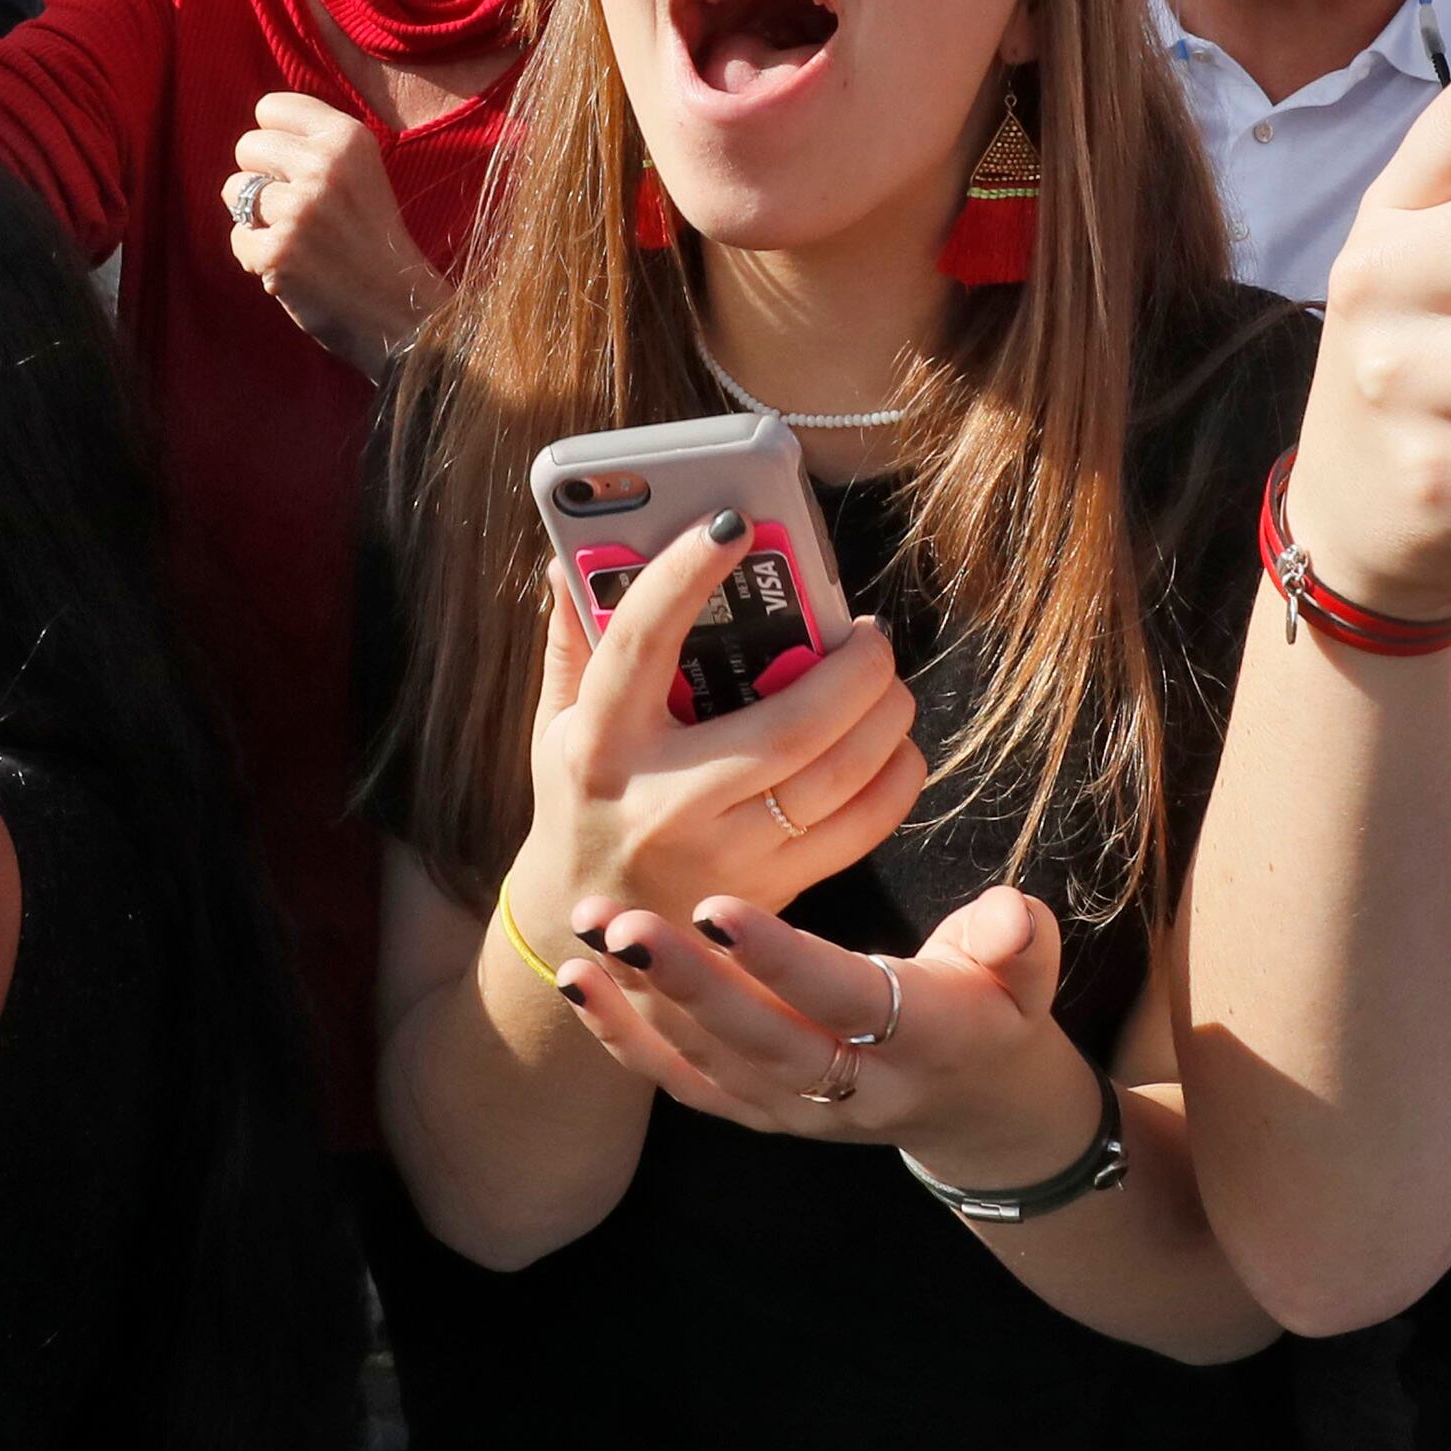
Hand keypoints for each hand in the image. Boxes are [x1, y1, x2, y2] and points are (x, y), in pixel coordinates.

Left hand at [226, 93, 451, 374]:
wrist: (401, 312)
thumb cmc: (372, 242)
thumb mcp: (359, 173)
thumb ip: (315, 146)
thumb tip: (257, 132)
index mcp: (349, 138)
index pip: (270, 108)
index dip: (274, 141)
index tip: (294, 169)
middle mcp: (325, 166)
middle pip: (246, 145)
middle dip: (260, 178)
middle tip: (296, 210)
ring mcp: (300, 210)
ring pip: (234, 190)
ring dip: (256, 218)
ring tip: (297, 239)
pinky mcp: (278, 252)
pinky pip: (237, 237)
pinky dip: (256, 257)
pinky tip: (293, 268)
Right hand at [505, 524, 924, 972]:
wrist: (590, 927)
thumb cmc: (581, 799)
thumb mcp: (555, 722)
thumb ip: (574, 640)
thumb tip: (573, 559)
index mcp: (601, 742)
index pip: (641, 642)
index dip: (686, 575)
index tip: (734, 523)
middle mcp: (663, 802)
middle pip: (786, 725)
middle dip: (851, 667)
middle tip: (868, 631)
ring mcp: (724, 855)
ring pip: (836, 775)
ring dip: (883, 714)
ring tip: (885, 680)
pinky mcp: (774, 890)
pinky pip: (862, 826)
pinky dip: (895, 774)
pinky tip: (890, 742)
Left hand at [556, 879, 1111, 1184]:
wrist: (978, 1110)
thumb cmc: (996, 1010)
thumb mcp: (1027, 978)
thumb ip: (1017, 945)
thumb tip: (1015, 913)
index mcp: (928, 1042)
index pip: (847, 999)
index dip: (783, 961)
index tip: (719, 907)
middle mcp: (857, 1089)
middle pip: (763, 1040)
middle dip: (688, 983)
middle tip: (623, 924)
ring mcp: (801, 1111)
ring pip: (713, 1064)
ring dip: (642, 1001)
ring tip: (586, 931)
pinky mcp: (760, 1114)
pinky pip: (686, 1085)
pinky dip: (626, 1040)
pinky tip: (576, 982)